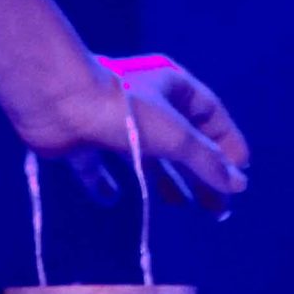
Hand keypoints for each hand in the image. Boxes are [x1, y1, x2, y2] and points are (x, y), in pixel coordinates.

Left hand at [17, 52, 249, 217]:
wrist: (54, 99)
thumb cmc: (121, 109)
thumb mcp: (175, 135)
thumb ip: (206, 161)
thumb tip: (237, 184)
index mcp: (168, 84)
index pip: (208, 113)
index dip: (226, 142)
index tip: (240, 175)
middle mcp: (140, 100)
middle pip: (178, 140)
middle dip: (199, 173)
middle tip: (217, 209)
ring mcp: (108, 120)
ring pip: (142, 154)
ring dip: (161, 180)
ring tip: (179, 205)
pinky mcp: (79, 140)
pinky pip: (94, 166)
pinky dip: (103, 183)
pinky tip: (111, 198)